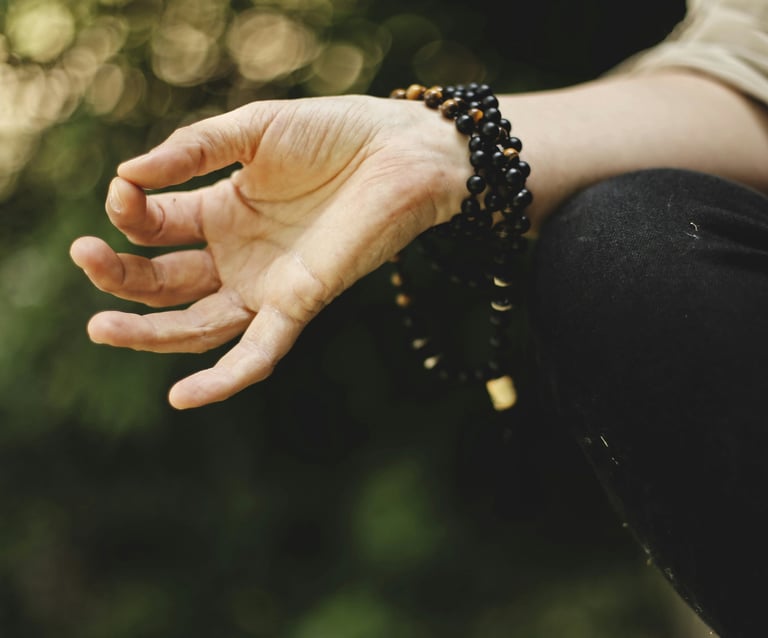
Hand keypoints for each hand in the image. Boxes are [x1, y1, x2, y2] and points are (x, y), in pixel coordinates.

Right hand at [70, 95, 469, 408]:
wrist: (402, 152)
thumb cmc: (334, 133)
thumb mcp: (253, 131)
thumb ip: (193, 150)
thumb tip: (128, 174)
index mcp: (221, 212)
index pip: (156, 227)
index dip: (130, 214)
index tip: (122, 191)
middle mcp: (238, 255)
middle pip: (165, 283)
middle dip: (121, 276)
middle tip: (83, 258)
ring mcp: (267, 284)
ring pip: (197, 325)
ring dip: (148, 332)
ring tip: (100, 328)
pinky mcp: (300, 303)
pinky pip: (258, 351)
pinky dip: (224, 378)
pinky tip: (182, 397)